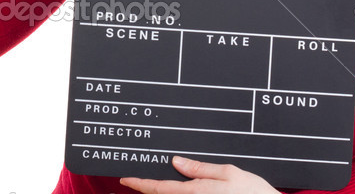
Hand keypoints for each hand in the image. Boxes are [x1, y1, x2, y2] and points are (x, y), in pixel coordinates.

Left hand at [120, 156, 279, 193]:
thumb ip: (200, 168)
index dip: (140, 184)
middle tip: (133, 180)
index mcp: (197, 192)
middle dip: (148, 190)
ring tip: (151, 184)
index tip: (124, 179)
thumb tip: (176, 162)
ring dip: (162, 192)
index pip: (160, 188)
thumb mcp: (230, 173)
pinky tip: (177, 188)